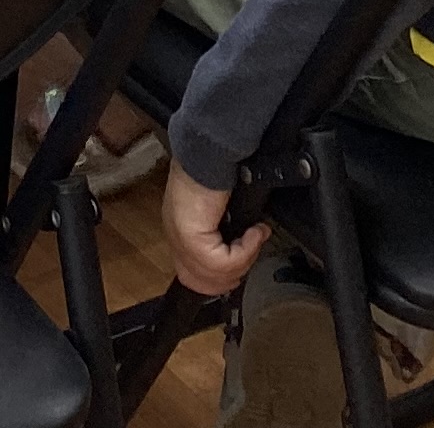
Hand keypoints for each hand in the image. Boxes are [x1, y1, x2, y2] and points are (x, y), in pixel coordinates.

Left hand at [161, 166, 267, 297]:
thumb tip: (247, 241)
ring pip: (215, 275)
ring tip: (256, 237)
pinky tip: (254, 233)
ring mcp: (181, 240)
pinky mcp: (192, 239)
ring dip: (244, 260)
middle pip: (201, 283)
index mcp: (180, 230)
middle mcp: (176, 239)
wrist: (210, 151)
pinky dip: (245, 251)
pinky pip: (223, 262)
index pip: (191, 275)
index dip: (217, 280)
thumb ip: (225, 228)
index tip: (240, 272)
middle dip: (232, 276)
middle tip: (253, 255)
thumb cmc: (216, 169)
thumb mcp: (220, 205)